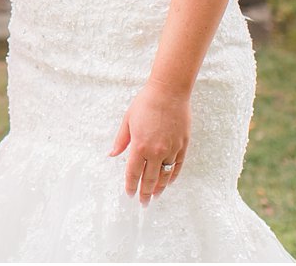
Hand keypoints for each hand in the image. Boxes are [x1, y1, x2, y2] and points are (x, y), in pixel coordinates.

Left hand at [108, 78, 190, 204]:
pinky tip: (168, 182)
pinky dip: (173, 176)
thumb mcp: (127, 120)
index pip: (133, 173)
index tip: (129, 194)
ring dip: (160, 188)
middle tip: (143, 203)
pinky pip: (178, 166)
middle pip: (149, 179)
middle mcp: (156, 151)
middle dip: (145, 193)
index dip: (131, 186)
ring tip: (156, 196)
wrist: (169, 92)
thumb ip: (121, 141)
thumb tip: (112, 154)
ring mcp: (171, 149)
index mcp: (139, 146)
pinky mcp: (183, 145)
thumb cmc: (145, 103)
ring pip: (165, 176)